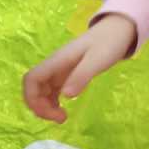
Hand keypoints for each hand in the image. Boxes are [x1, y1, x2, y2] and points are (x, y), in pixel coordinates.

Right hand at [23, 15, 137, 123]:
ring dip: (45, 107)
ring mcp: (58, 71)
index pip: (31, 79)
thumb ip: (82, 77)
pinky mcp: (66, 75)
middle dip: (39, 106)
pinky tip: (63, 110)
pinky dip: (52, 103)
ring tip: (63, 118)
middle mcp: (53, 66)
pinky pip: (51, 91)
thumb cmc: (108, 43)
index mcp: (56, 61)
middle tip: (60, 119)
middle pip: (33, 88)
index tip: (49, 112)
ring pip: (41, 91)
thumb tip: (65, 96)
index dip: (32, 98)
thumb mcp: (97, 60)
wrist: (118, 30)